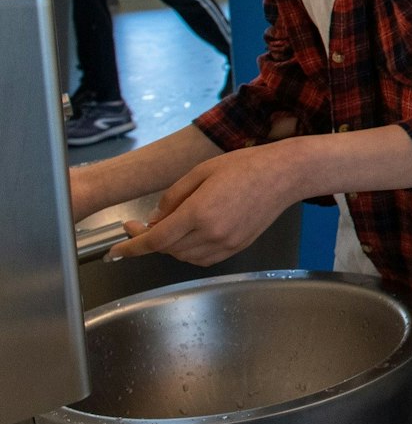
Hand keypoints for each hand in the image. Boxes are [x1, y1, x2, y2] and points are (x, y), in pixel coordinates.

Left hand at [109, 141, 304, 264]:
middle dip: (150, 239)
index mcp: (199, 212)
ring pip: (184, 257)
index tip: (114, 251)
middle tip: (142, 223)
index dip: (131, 248)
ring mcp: (227, 243)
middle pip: (168, 249)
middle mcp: (212, 233)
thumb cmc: (244, 165)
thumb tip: (154, 219)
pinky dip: (189, 252)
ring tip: (171, 226)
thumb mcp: (200, 171)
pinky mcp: (237, 247)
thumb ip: (172, 197)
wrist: (284, 175)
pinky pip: (203, 259)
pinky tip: (190, 235)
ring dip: (170, 247)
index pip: (155, 240)